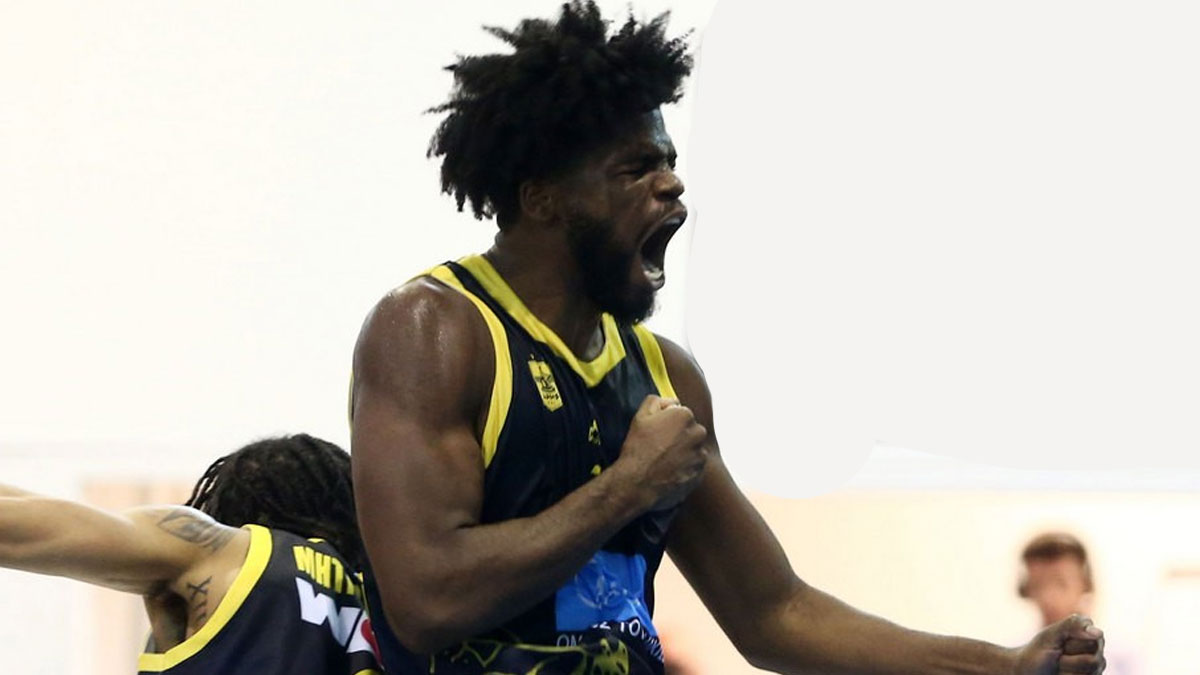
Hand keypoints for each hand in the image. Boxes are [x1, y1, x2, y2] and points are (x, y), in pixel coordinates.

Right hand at [616, 395, 708, 511]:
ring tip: (665, 460)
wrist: (638, 481)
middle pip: (691, 430)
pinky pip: (695, 466)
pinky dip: (686, 467)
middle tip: (662, 446)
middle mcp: (697, 433)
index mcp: (685, 416)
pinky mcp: (700, 472)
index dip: (668, 423)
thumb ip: (657, 401)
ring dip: (684, 452)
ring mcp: (700, 454)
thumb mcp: (640, 416)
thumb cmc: (638, 447)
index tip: (658, 432)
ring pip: (694, 448)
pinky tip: (670, 470)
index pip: (682, 414)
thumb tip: (671, 402)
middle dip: (680, 436)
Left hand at [1013, 614, 1104, 674]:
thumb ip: (1072, 626)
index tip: (1059, 642)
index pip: (1092, 639)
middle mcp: (1096, 647)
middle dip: (1068, 659)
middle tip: (1056, 655)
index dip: (1070, 643)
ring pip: (1091, 673)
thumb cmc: (1038, 652)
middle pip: (1093, 660)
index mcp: (1087, 630)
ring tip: (1059, 665)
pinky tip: (1063, 674)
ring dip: (1068, 671)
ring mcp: (1097, 665)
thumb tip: (1098, 632)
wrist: (1029, 671)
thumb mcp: (1050, 635)